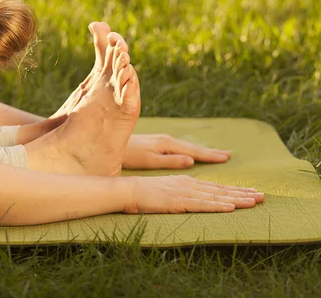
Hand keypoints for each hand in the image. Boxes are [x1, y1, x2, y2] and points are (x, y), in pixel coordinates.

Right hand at [122, 175, 264, 212]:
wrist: (127, 190)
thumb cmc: (142, 193)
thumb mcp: (165, 190)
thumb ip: (179, 192)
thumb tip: (191, 197)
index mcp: (185, 182)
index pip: (215, 187)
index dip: (234, 190)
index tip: (250, 192)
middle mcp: (188, 184)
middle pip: (220, 189)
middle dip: (242, 192)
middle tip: (262, 195)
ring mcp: (184, 192)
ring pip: (215, 196)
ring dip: (237, 199)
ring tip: (254, 201)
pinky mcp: (178, 201)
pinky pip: (202, 205)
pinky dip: (218, 206)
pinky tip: (231, 207)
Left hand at [123, 134, 231, 169]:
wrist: (112, 142)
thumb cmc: (129, 154)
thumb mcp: (149, 160)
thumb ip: (170, 160)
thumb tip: (191, 161)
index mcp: (168, 144)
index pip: (194, 151)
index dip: (211, 156)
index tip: (227, 157)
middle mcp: (168, 140)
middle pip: (194, 147)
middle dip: (211, 152)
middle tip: (229, 155)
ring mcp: (162, 141)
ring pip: (187, 147)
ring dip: (202, 151)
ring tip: (216, 154)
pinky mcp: (157, 144)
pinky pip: (180, 148)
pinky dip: (191, 151)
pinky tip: (192, 154)